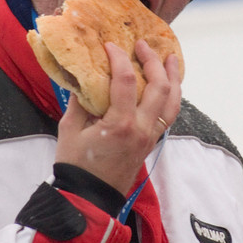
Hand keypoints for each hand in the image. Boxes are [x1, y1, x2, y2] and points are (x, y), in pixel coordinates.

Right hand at [55, 39, 180, 194]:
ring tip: (170, 58)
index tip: (111, 45)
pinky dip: (172, 96)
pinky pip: (169, 114)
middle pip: (159, 87)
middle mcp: (142, 129)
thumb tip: (84, 76)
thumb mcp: (69, 129)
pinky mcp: (151, 142)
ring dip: (173, 77)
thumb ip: (79, 100)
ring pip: (173, 102)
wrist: (89, 198)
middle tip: (142, 45)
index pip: (126, 80)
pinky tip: (168, 84)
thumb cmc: (76, 165)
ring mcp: (150, 137)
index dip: (120, 58)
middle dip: (153, 61)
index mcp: (120, 124)